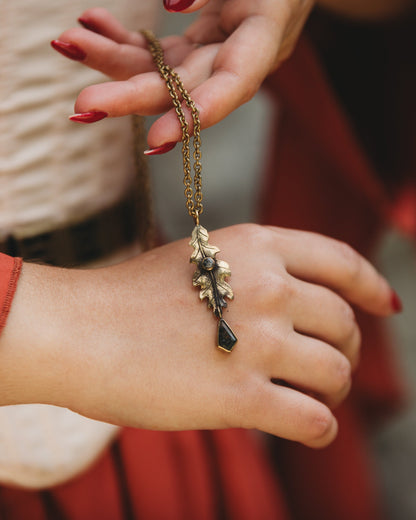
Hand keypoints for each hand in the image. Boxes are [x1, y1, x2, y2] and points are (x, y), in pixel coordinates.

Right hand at [0, 224, 396, 447]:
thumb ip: (254, 273)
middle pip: (344, 324)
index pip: (341, 261)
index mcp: (256, 246)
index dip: (372, 286)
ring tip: (311, 397)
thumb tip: (301, 306)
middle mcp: (267, 287)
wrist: (82, 329)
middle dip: (347, 350)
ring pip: (336, 374)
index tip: (387, 306)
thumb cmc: (133, 296)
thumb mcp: (202, 259)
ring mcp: (257, 341)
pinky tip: (306, 426)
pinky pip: (313, 419)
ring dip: (332, 390)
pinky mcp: (240, 395)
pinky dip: (318, 427)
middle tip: (329, 366)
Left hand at [53, 1, 313, 147]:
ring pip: (159, 71)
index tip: (155, 140)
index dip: (195, 115)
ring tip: (67, 41)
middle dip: (129, 96)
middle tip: (83, 105)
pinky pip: (157, 50)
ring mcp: (212, 54)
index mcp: (263, 36)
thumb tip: (171, 7)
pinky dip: (123, 40)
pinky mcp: (196, 45)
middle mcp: (235, 57)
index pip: (232, 84)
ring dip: (111, 60)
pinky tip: (92, 24)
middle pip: (181, 88)